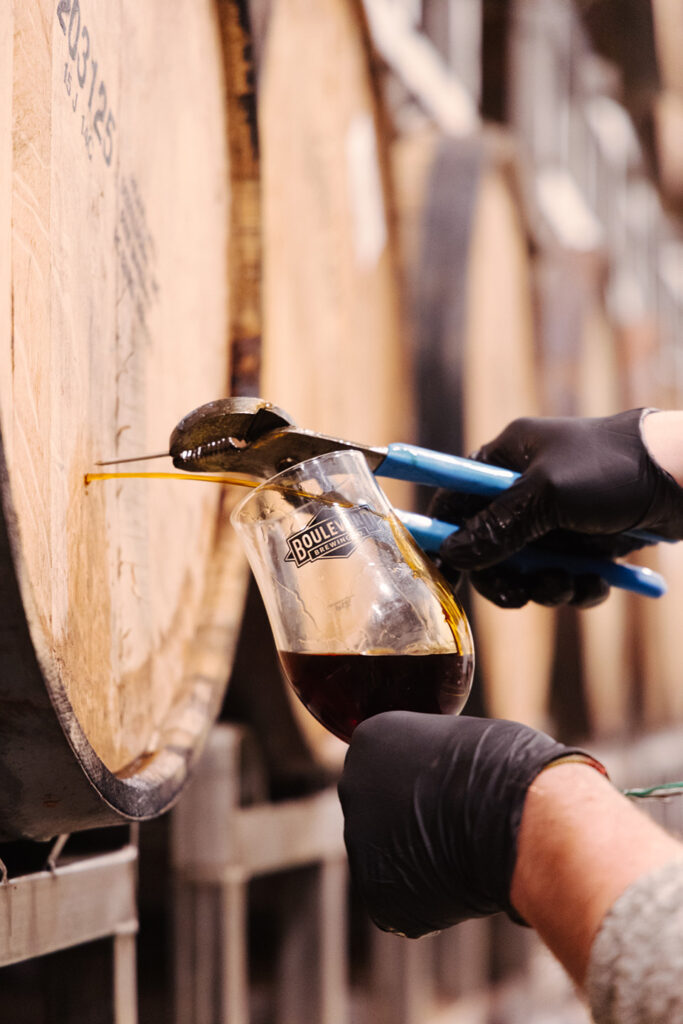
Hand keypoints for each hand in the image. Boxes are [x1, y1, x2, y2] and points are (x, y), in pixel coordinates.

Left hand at [337, 711, 604, 936]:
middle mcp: (352, 787)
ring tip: (465, 853)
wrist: (523, 817)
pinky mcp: (375, 894)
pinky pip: (400, 902)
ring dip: (420, 865)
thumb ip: (427, 763)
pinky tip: (460, 883)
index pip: (386, 772)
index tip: (452, 790)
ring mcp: (359, 842)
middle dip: (411, 826)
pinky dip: (429, 903)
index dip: (424, 788)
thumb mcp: (458, 743)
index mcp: (368, 741)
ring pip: (391, 862)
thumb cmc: (508, 770)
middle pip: (379, 816)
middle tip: (457, 825)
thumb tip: (431, 785)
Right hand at [430, 409, 682, 607]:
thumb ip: (496, 526)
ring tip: (574, 583)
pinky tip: (599, 580)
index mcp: (506, 460)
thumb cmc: (612, 469)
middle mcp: (524, 489)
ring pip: (527, 571)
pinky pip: (562, 578)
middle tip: (522, 594)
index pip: (455, 500)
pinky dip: (577, 587)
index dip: (446, 536)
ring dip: (548, 587)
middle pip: (487, 547)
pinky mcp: (584, 542)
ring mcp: (554, 518)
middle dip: (507, 576)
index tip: (447, 575)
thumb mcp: (546, 494)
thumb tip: (451, 554)